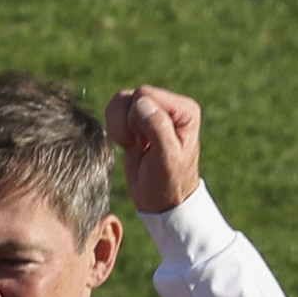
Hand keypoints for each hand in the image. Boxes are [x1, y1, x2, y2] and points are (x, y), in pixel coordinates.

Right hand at [106, 86, 203, 215]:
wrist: (161, 201)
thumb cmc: (168, 182)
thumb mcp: (166, 158)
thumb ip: (157, 127)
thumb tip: (140, 102)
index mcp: (183, 109)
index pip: (145, 95)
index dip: (137, 120)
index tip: (146, 145)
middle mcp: (169, 106)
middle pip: (130, 97)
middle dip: (127, 124)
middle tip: (141, 147)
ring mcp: (152, 111)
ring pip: (120, 102)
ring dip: (119, 128)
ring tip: (134, 146)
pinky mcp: (137, 120)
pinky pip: (114, 111)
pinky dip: (115, 130)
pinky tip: (129, 145)